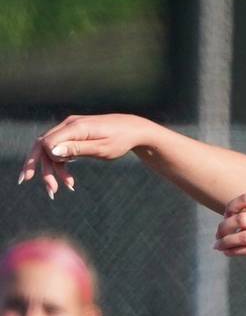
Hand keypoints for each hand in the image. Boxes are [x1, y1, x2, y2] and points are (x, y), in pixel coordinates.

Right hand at [18, 113, 151, 197]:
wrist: (133, 130)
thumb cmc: (120, 140)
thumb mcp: (101, 149)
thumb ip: (77, 149)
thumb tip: (51, 151)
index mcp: (76, 127)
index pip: (46, 142)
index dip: (44, 161)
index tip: (57, 180)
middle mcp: (69, 125)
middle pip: (43, 145)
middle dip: (41, 168)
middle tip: (50, 190)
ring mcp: (70, 128)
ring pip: (50, 149)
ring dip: (52, 170)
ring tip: (58, 191)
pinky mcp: (74, 134)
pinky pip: (60, 149)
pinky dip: (61, 165)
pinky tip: (69, 181)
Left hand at [213, 195, 245, 281]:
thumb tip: (234, 219)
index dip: (231, 206)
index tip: (227, 217)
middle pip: (241, 217)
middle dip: (224, 226)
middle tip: (218, 234)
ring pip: (242, 234)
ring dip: (225, 241)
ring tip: (218, 246)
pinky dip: (233, 251)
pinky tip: (228, 253)